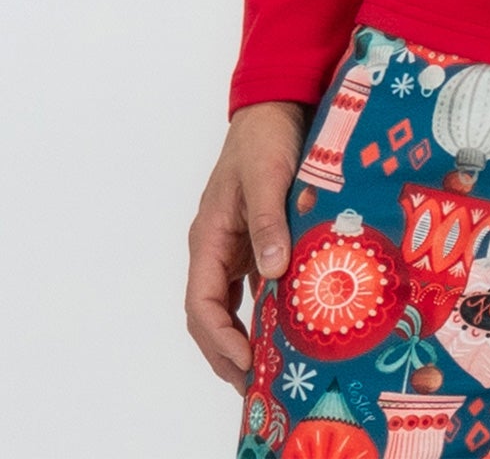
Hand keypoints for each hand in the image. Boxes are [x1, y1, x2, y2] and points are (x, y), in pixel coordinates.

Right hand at [185, 99, 309, 389]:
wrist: (276, 105)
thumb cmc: (265, 136)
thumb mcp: (266, 176)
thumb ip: (267, 222)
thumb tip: (272, 273)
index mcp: (209, 237)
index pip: (202, 304)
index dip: (220, 339)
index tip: (247, 361)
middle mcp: (217, 248)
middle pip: (212, 315)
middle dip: (229, 353)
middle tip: (257, 385)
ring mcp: (236, 246)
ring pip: (232, 306)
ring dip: (246, 338)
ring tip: (271, 370)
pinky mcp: (257, 241)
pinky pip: (255, 287)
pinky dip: (265, 312)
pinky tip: (288, 328)